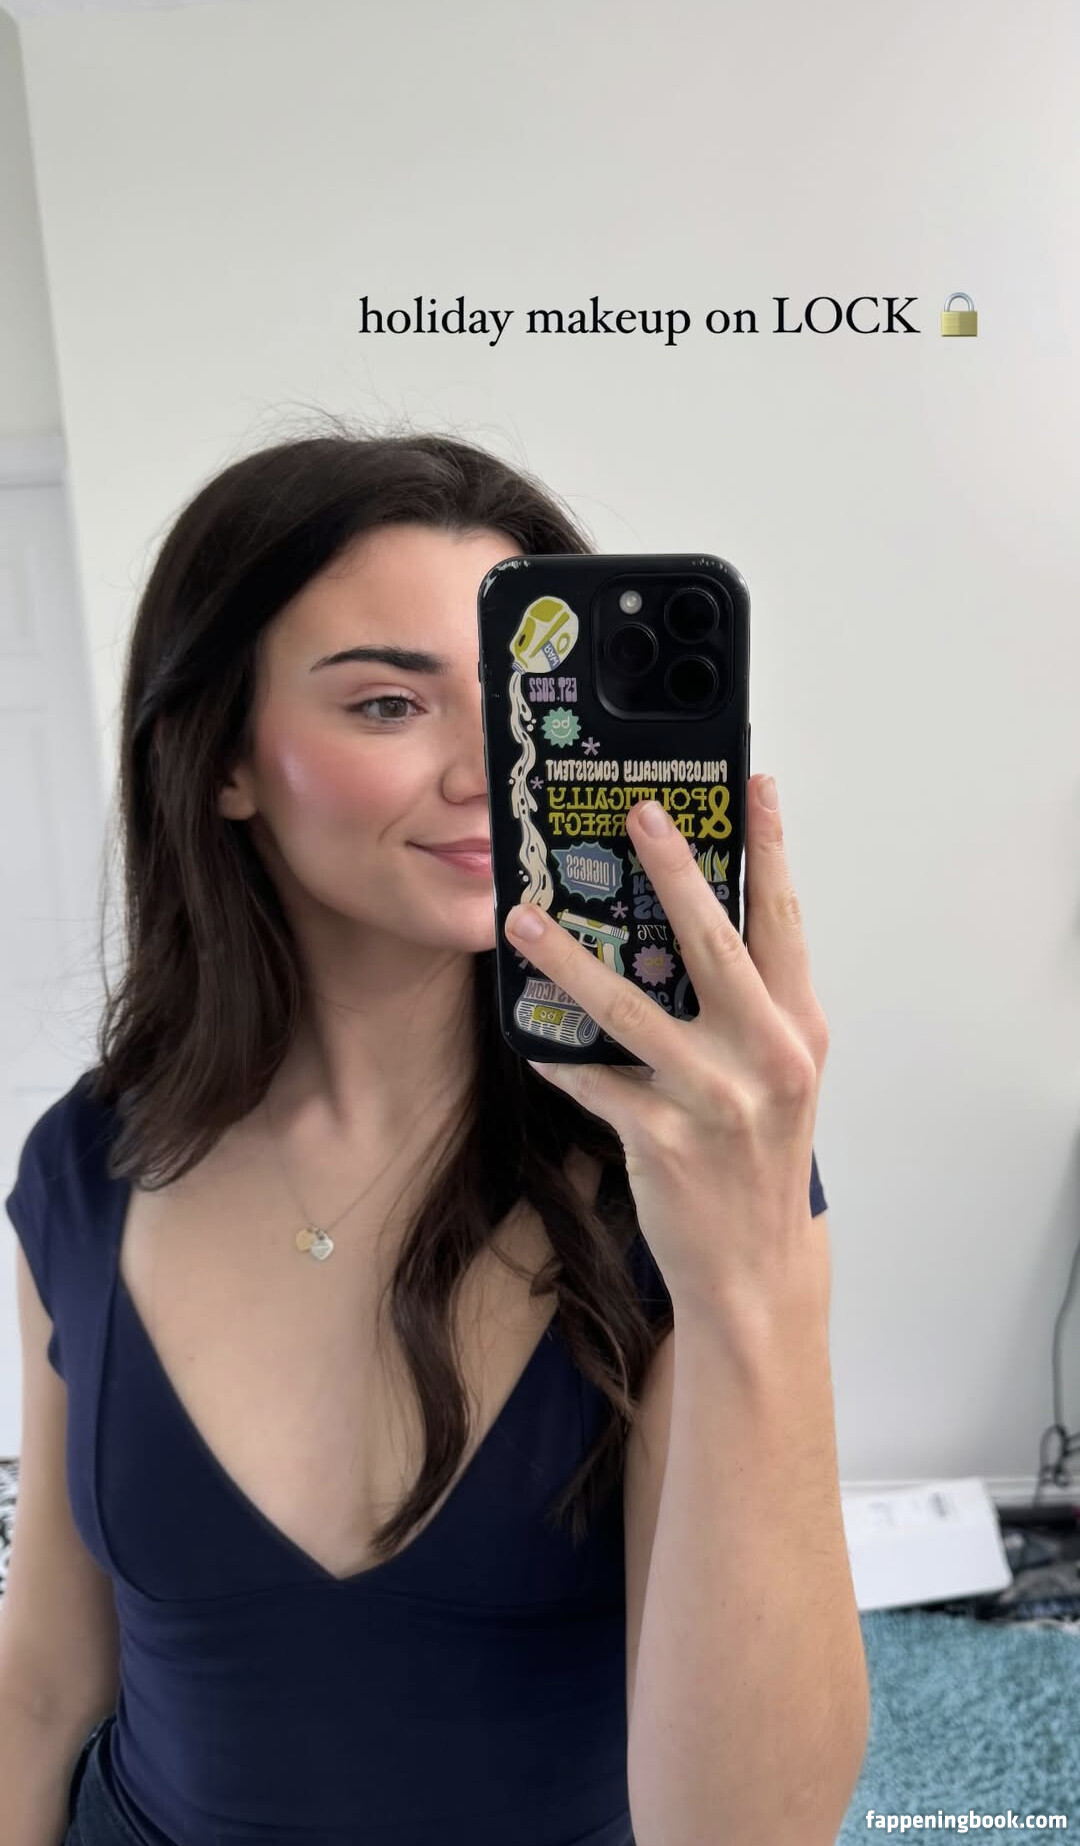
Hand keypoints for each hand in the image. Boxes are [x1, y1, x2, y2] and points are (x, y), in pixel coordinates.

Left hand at [504, 775, 829, 1326]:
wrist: (756, 1263)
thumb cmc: (762, 1156)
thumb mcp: (780, 1074)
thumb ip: (751, 1006)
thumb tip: (691, 926)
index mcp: (798, 1027)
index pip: (784, 920)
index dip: (770, 850)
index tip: (753, 787)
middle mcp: (765, 1054)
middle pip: (713, 942)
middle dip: (675, 871)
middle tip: (640, 813)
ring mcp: (714, 1097)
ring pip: (629, 1006)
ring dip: (569, 957)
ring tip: (523, 917)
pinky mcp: (662, 1138)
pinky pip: (593, 1079)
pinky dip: (557, 1052)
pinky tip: (529, 1030)